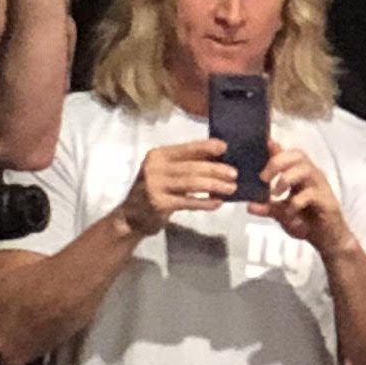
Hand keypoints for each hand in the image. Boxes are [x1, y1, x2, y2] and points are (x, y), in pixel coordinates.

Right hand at [119, 139, 240, 237]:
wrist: (131, 217)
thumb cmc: (155, 190)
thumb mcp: (165, 172)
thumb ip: (185, 164)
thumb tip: (217, 157)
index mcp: (157, 155)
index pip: (185, 148)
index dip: (206, 147)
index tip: (225, 147)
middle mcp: (154, 168)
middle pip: (192, 167)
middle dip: (216, 170)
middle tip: (234, 174)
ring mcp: (155, 186)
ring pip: (192, 183)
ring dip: (215, 186)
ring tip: (231, 188)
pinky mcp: (159, 204)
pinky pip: (188, 202)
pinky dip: (205, 202)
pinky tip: (217, 203)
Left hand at [262, 143, 348, 254]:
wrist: (327, 238)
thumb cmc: (306, 221)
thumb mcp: (282, 214)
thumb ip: (268, 207)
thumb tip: (249, 205)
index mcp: (300, 175)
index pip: (289, 154)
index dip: (276, 148)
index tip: (263, 143)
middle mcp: (311, 176)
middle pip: (298, 155)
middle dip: (278, 161)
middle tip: (264, 178)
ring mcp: (320, 187)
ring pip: (305, 169)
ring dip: (286, 178)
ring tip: (275, 193)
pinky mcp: (326, 201)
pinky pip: (311, 194)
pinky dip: (296, 202)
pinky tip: (289, 210)